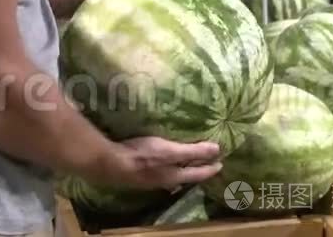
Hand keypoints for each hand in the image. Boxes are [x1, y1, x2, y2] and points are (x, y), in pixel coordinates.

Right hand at [107, 136, 222, 190]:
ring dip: (182, 168)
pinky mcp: (139, 173)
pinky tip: (163, 161)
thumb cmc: (143, 156)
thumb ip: (192, 151)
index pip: (198, 173)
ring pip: (173, 175)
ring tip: (187, 161)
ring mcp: (151, 179)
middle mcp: (164, 181)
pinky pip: (160, 170)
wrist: (111, 164)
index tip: (221, 164)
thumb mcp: (171, 151)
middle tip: (208, 163)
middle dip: (197, 170)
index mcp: (174, 176)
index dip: (210, 168)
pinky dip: (168, 165)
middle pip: (185, 176)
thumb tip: (217, 150)